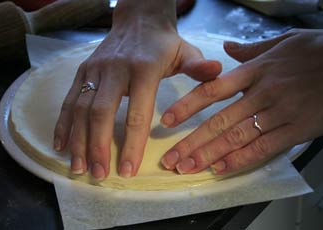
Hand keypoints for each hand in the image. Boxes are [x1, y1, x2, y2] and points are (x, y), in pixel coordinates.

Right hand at [53, 0, 221, 178]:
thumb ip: (197, 67)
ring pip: (81, 108)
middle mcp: (114, 69)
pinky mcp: (83, 70)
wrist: (137, 20)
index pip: (136, 113)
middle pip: (101, 113)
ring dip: (78, 140)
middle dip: (98, 146)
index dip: (132, 144)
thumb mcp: (186, 52)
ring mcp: (95, 70)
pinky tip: (61, 144)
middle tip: (99, 174)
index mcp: (144, 68)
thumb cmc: (163, 43)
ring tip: (79, 167)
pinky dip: (63, 123)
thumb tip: (216, 72)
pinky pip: (69, 99)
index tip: (128, 170)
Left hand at [160, 29, 322, 174]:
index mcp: (255, 71)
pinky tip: (221, 169)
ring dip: (209, 155)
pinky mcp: (296, 130)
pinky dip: (241, 160)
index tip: (168, 120)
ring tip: (188, 167)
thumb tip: (226, 49)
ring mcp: (279, 113)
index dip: (187, 106)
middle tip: (171, 157)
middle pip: (219, 121)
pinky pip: (264, 148)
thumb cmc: (318, 51)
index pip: (212, 90)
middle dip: (191, 141)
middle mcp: (262, 94)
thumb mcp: (282, 42)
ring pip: (237, 138)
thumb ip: (250, 50)